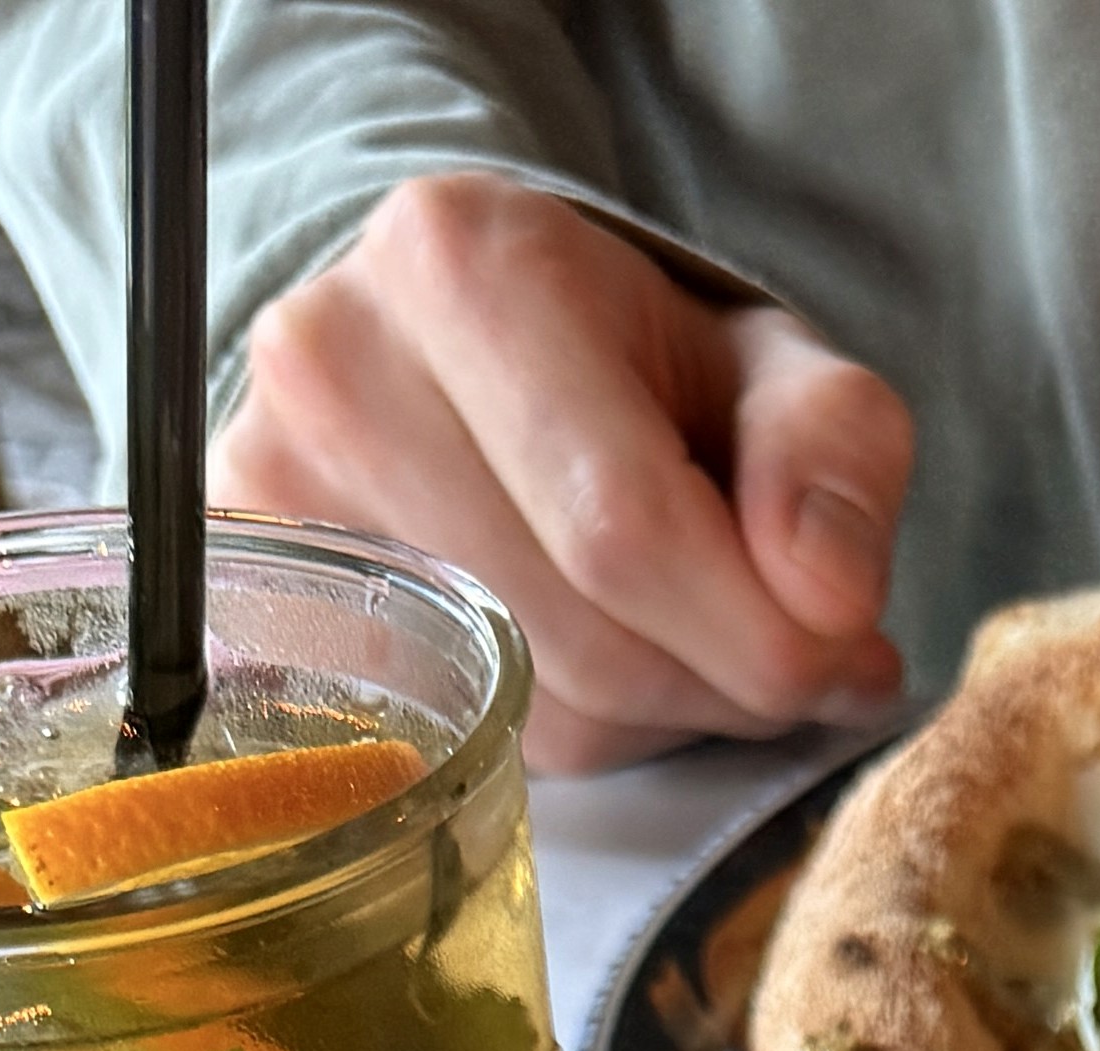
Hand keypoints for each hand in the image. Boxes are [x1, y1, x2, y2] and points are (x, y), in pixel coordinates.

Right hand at [214, 173, 912, 771]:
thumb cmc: (643, 363)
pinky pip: (446, 737)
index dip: (759, 638)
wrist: (487, 341)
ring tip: (676, 636)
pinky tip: (580, 656)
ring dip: (642, 715)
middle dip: (713, 684)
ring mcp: (272, 484)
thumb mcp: (777, 372)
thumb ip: (835, 457)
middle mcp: (336, 360)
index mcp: (465, 265)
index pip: (624, 527)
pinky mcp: (256, 586)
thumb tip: (832, 599)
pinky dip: (549, 729)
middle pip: (576, 634)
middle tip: (776, 659)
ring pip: (522, 705)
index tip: (842, 664)